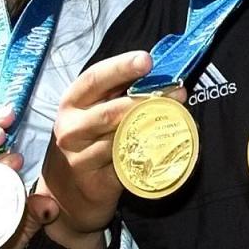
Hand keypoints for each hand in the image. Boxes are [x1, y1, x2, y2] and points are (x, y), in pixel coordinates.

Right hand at [39, 51, 170, 245]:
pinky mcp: (95, 181)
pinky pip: (128, 163)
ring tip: (178, 115)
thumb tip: (160, 71)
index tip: (147, 60)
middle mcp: (71, 128)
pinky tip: (165, 143)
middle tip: (178, 90)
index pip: (94, 79)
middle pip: (111, 111)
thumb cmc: (90, 136)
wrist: (69, 188)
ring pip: (123, 138)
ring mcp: (80, 157)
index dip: (121, 67)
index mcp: (72, 102)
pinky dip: (149, 151)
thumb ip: (120, 90)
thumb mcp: (96, 108)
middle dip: (147, 99)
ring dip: (154, 126)